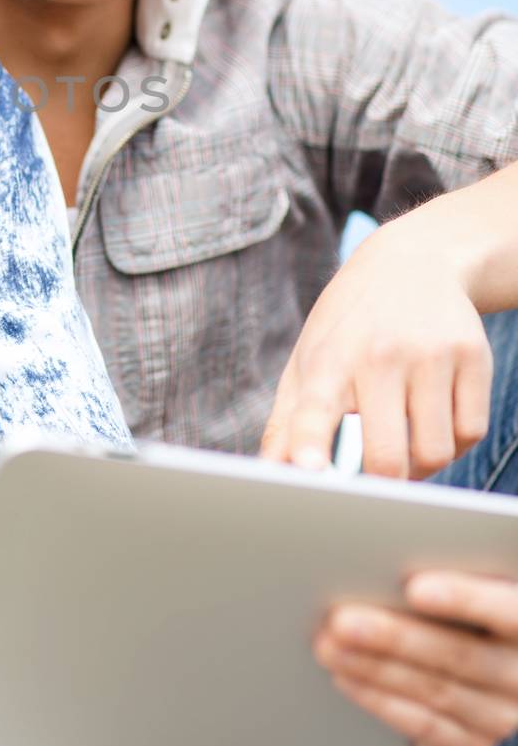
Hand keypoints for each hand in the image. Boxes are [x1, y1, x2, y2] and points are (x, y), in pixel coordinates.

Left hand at [260, 220, 491, 478]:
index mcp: (330, 357)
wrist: (414, 262)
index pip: (316, 406)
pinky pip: (470, 432)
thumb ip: (287, 421)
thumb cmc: (350, 325)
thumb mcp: (308, 359)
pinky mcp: (474, 355)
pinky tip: (433, 426)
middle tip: (372, 480)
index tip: (309, 470)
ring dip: (420, 467)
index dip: (311, 441)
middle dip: (379, 483)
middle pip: (387, 455)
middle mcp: (381, 353)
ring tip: (403, 447)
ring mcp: (431, 354)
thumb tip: (271, 474)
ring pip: (435, 452)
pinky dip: (452, 445)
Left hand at [315, 571, 517, 745]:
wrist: (486, 652)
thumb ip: (447, 554)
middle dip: (395, 638)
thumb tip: (387, 538)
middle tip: (341, 621)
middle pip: (462, 656)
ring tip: (329, 647)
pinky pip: (428, 729)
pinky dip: (382, 704)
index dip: (465, 598)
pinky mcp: (475, 742)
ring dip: (376, 671)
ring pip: (438, 694)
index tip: (414, 588)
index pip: (509, 610)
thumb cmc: (467, 593)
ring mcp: (504, 715)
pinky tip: (347, 680)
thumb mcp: (471, 572)